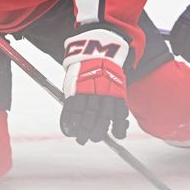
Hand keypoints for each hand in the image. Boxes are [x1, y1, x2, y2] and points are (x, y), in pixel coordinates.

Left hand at [60, 29, 129, 144]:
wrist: (100, 50)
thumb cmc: (82, 68)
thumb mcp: (71, 78)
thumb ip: (72, 96)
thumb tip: (69, 119)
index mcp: (80, 86)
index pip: (76, 109)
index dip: (74, 123)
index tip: (72, 133)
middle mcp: (94, 89)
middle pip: (90, 115)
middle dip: (86, 130)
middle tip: (82, 140)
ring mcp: (108, 91)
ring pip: (104, 115)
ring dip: (100, 130)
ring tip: (95, 138)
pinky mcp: (119, 92)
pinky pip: (120, 111)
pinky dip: (119, 124)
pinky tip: (117, 134)